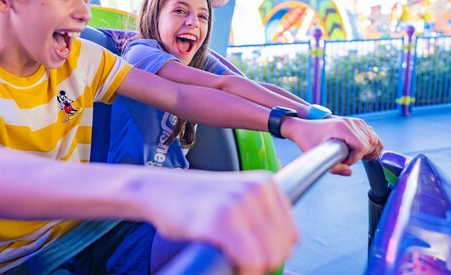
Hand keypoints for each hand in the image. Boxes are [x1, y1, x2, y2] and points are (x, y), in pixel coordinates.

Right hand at [141, 170, 298, 274]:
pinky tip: (224, 259)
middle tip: (238, 257)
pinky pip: (250, 261)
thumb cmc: (197, 200)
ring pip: (269, 257)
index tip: (251, 249)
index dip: (272, 251)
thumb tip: (285, 248)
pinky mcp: (219, 220)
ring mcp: (238, 204)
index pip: (292, 235)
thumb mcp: (239, 197)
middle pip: (282, 249)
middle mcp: (256, 190)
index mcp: (266, 183)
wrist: (159, 190)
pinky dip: (241, 270)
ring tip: (231, 257)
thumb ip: (263, 215)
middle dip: (263, 262)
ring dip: (252, 268)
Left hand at [281, 116, 383, 175]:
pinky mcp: (357, 123)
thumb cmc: (308, 140)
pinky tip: (359, 151)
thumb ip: (333, 167)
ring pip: (373, 139)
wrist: (303, 127)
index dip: (355, 158)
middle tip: (346, 160)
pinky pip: (371, 135)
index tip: (343, 161)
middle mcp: (351, 122)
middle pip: (370, 143)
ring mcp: (355, 121)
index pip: (362, 147)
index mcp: (343, 127)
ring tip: (353, 157)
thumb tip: (349, 172)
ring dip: (368, 151)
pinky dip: (370, 144)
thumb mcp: (317, 156)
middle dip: (361, 155)